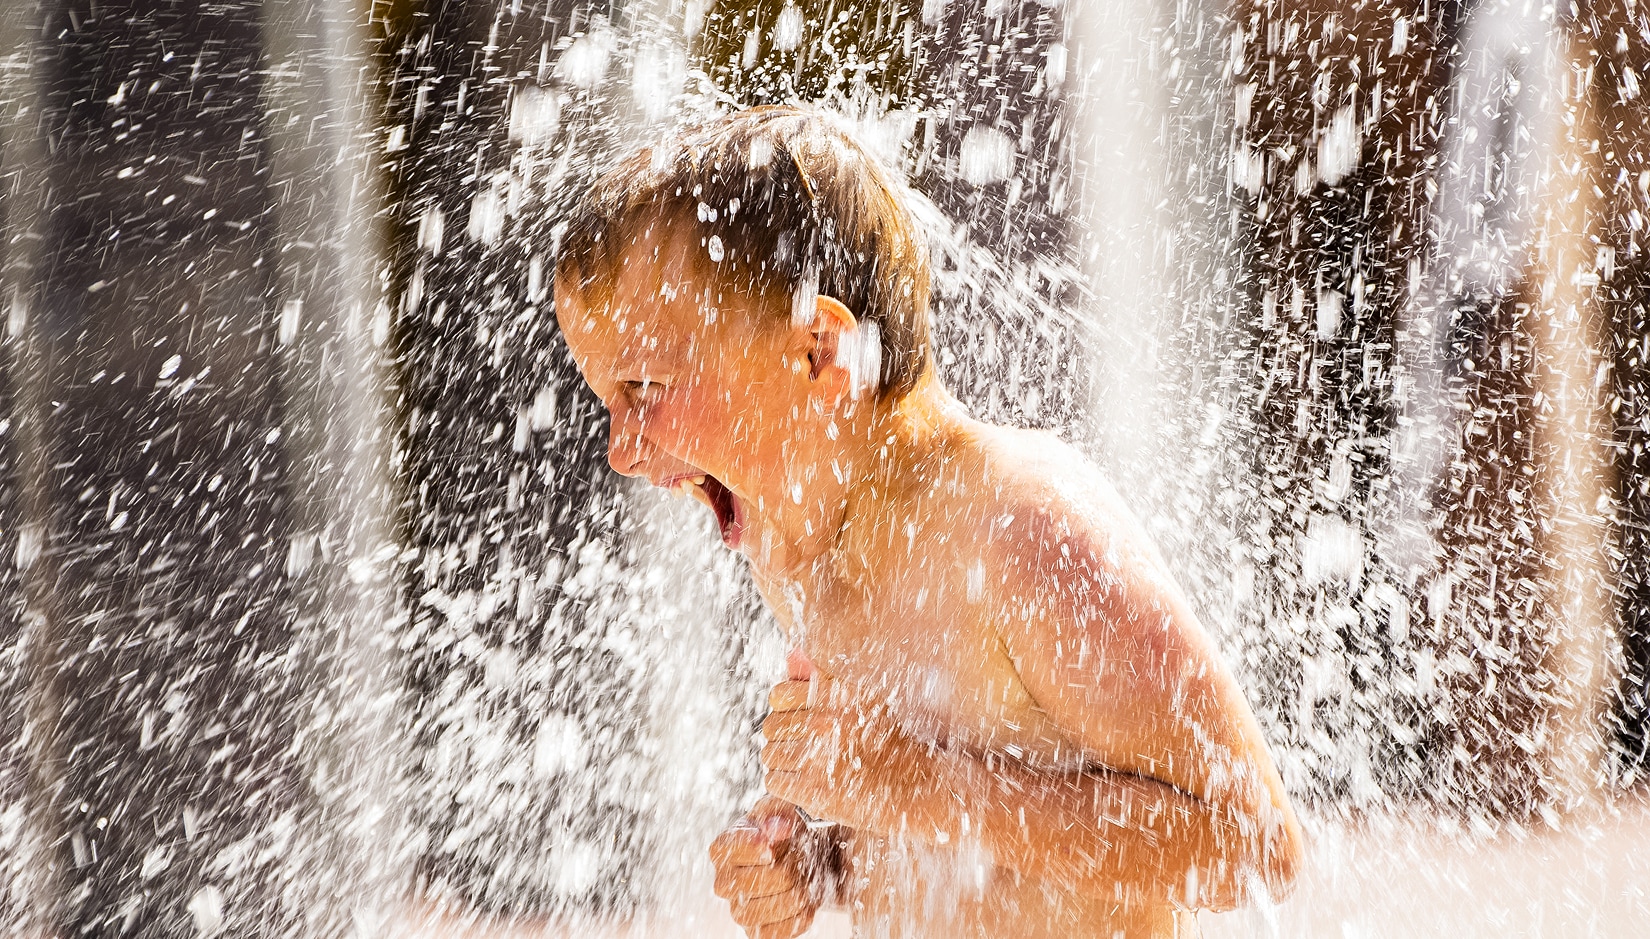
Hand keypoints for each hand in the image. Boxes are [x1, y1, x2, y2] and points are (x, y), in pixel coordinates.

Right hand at [709, 797, 819, 937]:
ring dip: (796, 894)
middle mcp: (724, 882)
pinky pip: (774, 933)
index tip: (773, 848)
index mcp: (724, 848)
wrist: (816, 861)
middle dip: (785, 870)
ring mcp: (739, 911)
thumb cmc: (795, 833)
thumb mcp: (787, 809)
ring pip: (763, 910)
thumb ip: (777, 809)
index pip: (726, 851)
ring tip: (807, 879)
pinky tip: (807, 901)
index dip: (751, 850)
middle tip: (800, 860)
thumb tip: (773, 828)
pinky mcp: (758, 932)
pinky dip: (798, 917)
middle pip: (749, 883)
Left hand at [760, 678, 919, 829]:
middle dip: (784, 736)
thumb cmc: (890, 740)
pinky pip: (774, 781)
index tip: (797, 718)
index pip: (779, 695)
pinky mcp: (814, 791)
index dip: (785, 708)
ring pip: (770, 754)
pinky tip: (804, 782)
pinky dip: (784, 783)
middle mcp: (824, 724)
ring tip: (805, 764)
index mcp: (836, 696)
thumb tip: (792, 657)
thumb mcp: (867, 696)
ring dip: (783, 761)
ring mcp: (817, 759)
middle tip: (802, 744)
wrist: (915, 784)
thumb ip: (828, 677)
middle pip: (771, 726)